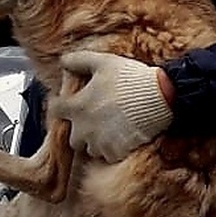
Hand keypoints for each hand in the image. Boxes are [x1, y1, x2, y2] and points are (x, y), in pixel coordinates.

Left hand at [51, 50, 172, 162]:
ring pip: (90, 149)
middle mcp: (84, 128)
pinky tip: (122, 136)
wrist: (158, 97)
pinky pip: (108, 156)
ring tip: (110, 129)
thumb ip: (79, 61)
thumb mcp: (102, 62)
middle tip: (94, 120)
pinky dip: (113, 149)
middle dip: (81, 131)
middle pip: (73, 138)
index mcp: (78, 106)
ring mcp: (100, 142)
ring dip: (96, 142)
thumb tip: (63, 60)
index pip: (56, 111)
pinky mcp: (116, 152)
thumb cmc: (129, 78)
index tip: (68, 104)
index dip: (61, 106)